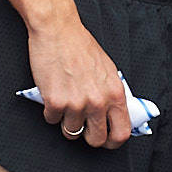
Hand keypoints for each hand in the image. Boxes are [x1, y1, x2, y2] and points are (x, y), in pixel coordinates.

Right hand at [25, 14, 131, 148]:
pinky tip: (52, 93)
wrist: (58, 30)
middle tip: (81, 126)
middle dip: (87, 137)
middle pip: (96, 140)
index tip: (105, 140)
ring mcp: (77, 103)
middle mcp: (98, 101)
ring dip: (66, 121)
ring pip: (71, 132)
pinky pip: (51, 120)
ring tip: (65, 102)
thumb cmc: (81, 46)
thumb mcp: (108, 70)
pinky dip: (50, 111)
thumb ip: (111, 94)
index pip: (122, 132)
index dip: (113, 141)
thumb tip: (114, 115)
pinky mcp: (55, 102)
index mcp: (115, 93)